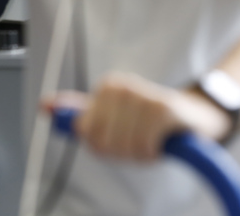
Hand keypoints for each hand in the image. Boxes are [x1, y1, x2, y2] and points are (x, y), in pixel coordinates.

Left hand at [41, 73, 229, 159]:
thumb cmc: (151, 121)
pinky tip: (161, 142)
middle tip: (139, 141)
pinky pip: (143, 146)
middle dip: (121, 151)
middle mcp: (123, 86)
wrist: (196, 118)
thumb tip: (44, 105)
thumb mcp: (113, 115)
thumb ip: (79, 111)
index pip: (85, 132)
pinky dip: (151, 152)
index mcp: (109, 86)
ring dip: (139, 153)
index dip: (104, 144)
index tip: (121, 136)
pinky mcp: (162, 108)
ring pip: (123, 146)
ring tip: (151, 141)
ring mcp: (143, 95)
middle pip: (102, 141)